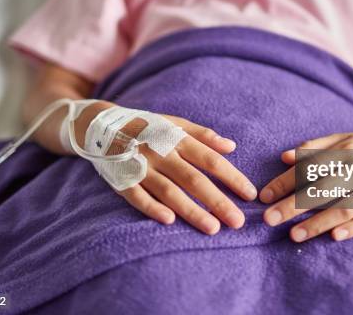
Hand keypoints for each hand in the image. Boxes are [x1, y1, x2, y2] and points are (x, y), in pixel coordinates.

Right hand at [75, 105, 256, 234]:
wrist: (102, 126)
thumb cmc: (147, 127)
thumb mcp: (175, 123)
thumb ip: (203, 135)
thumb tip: (231, 146)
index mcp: (177, 139)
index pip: (211, 160)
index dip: (232, 177)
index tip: (250, 194)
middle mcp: (161, 153)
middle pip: (194, 180)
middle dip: (218, 201)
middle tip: (238, 222)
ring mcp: (141, 167)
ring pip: (170, 192)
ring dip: (191, 211)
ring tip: (213, 228)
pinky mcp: (122, 180)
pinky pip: (138, 197)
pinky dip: (152, 208)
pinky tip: (169, 221)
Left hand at [260, 126, 352, 242]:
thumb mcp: (343, 139)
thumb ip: (314, 147)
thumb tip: (283, 156)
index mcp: (345, 150)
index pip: (308, 167)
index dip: (284, 182)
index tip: (263, 197)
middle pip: (322, 189)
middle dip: (293, 205)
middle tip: (268, 219)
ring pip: (345, 206)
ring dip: (319, 222)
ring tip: (293, 235)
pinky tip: (335, 236)